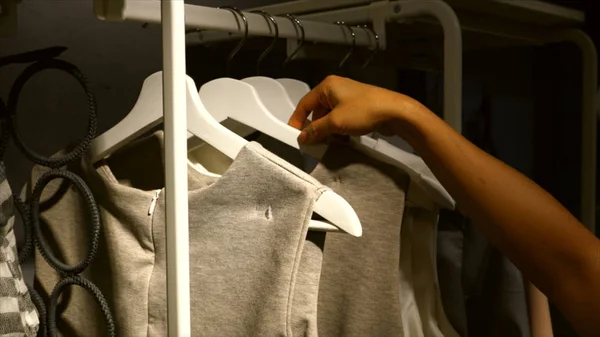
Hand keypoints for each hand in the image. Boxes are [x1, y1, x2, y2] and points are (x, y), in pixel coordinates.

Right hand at [288, 75, 419, 143]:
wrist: (395, 112)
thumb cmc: (363, 112)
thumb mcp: (336, 123)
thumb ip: (316, 130)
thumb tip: (302, 137)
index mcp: (327, 86)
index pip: (304, 104)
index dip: (298, 120)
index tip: (294, 136)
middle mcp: (336, 88)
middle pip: (317, 110)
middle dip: (315, 128)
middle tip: (313, 143)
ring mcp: (348, 97)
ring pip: (330, 116)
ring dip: (328, 130)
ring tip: (329, 143)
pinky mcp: (358, 106)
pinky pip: (341, 118)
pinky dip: (339, 129)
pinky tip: (343, 139)